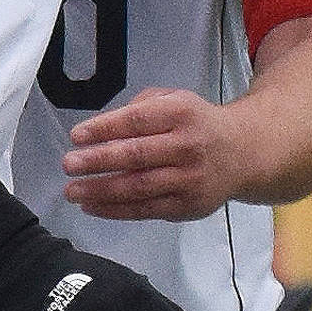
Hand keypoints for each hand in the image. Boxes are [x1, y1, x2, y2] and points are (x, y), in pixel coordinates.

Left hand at [60, 88, 247, 220]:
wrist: (243, 153)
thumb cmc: (196, 123)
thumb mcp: (174, 99)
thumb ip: (140, 107)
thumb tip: (104, 129)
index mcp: (181, 113)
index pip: (137, 121)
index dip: (104, 128)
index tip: (76, 136)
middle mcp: (187, 147)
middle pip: (136, 156)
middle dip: (98, 161)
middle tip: (68, 165)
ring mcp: (189, 180)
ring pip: (139, 188)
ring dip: (101, 191)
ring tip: (73, 191)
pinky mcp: (188, 207)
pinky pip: (146, 210)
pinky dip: (116, 210)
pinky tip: (92, 206)